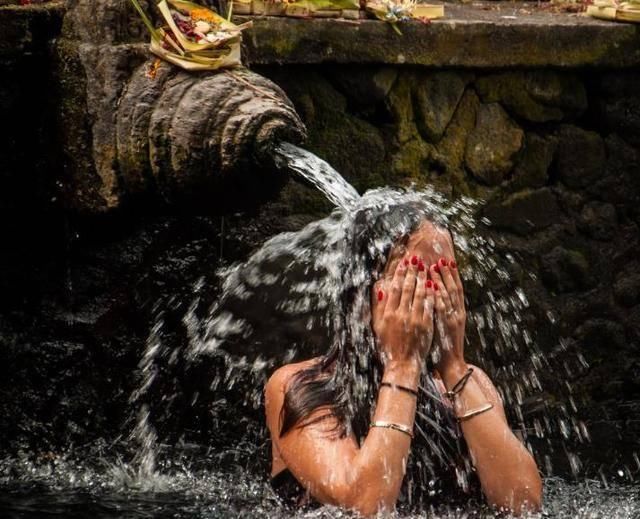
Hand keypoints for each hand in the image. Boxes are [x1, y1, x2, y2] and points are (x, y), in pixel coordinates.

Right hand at [371, 256, 434, 369]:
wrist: (401, 363)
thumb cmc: (388, 345)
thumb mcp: (378, 326)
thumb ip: (378, 306)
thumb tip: (380, 288)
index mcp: (388, 313)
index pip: (395, 288)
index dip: (400, 274)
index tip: (404, 262)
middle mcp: (401, 314)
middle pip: (408, 288)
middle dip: (412, 271)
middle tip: (417, 259)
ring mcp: (414, 319)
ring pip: (420, 294)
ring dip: (423, 278)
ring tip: (426, 267)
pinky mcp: (426, 325)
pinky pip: (430, 305)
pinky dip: (432, 293)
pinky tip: (434, 284)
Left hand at [428, 258, 466, 375]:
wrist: (451, 364)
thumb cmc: (444, 345)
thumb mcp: (443, 325)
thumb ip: (440, 311)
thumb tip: (433, 297)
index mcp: (457, 312)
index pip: (455, 289)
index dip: (450, 275)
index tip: (445, 261)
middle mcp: (458, 313)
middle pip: (454, 288)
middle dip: (448, 273)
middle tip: (441, 259)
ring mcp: (454, 319)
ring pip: (449, 295)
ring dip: (442, 280)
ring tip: (435, 266)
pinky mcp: (447, 326)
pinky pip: (442, 308)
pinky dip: (438, 296)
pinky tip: (432, 286)